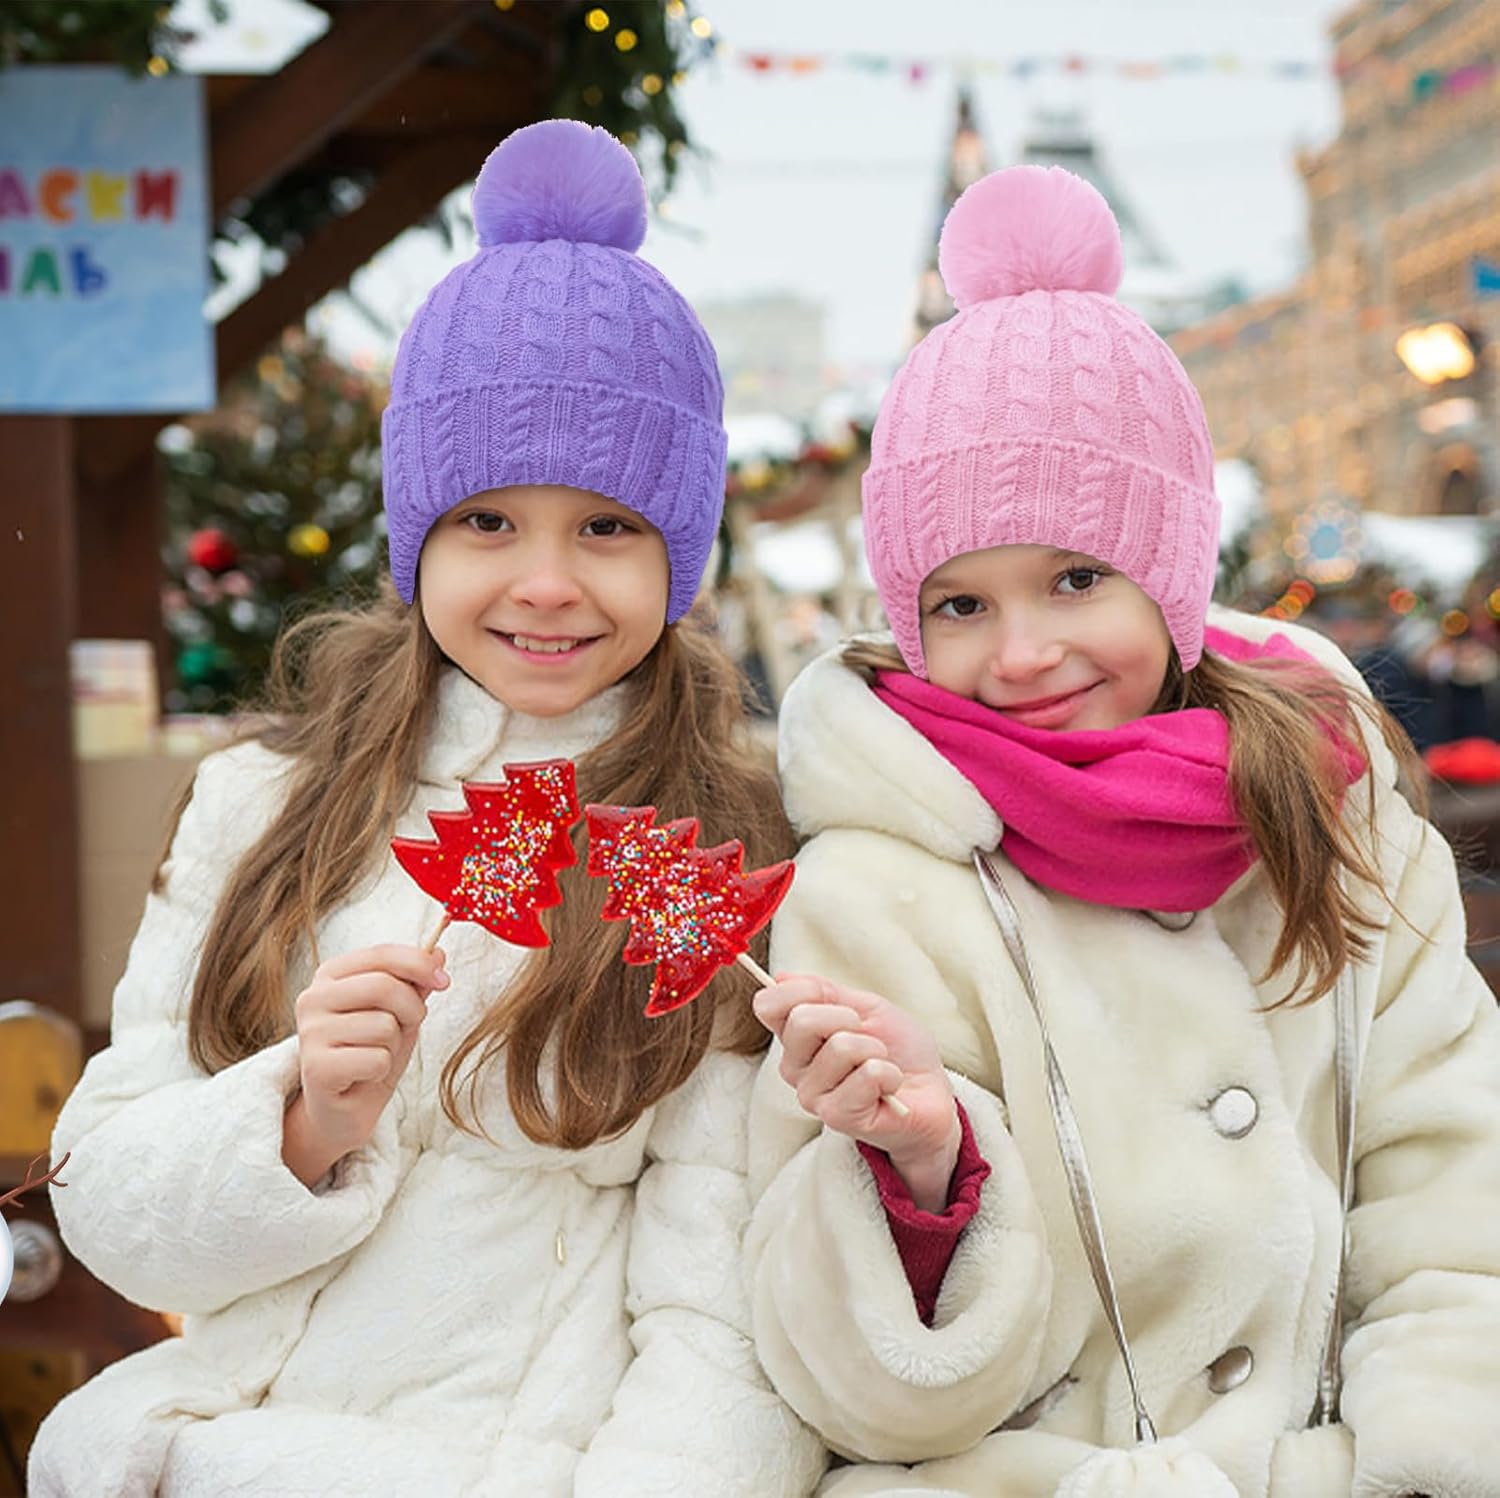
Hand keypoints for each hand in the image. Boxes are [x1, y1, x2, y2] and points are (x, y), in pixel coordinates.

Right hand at [282, 944, 446, 1186]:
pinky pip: (376, 1059)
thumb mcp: (399, 1013)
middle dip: (411, 1010)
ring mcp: (310, 1033)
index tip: (444, 981)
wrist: (343, 1109)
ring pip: (384, 1025)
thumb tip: (438, 953)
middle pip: (384, 986)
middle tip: (406, 1028)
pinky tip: (362, 1076)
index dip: (420, 964)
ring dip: (394, 1045)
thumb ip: (414, 983)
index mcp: (330, 975)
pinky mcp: (315, 1067)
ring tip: (374, 1056)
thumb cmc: (370, 1053)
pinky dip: (382, 1070)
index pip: (381, 954)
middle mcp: (313, 998)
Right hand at [754, 975, 960, 1210]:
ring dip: (875, 1050)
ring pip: (841, 1047)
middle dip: (848, 1018)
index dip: (799, 990)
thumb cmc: (898, 1051)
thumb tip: (781, 978)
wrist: (930, 1095)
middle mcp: (795, 1068)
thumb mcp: (865, 1008)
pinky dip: (889, 1073)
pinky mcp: (836, 1116)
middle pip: (802, 1020)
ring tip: (881, 1065)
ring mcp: (812, 1095)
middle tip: (867, 1037)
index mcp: (797, 1038)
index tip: (831, 997)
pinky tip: (888, 1088)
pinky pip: (867, 1075)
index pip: (768, 1005)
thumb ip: (825, 993)